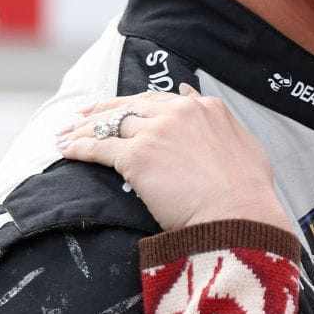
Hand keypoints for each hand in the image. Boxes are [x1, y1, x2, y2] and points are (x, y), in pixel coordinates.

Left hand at [57, 87, 285, 231]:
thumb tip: (204, 103)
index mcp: (205, 108)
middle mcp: (179, 112)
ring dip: (84, 130)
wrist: (239, 213)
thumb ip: (223, 123)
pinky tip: (66, 150)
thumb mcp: (245, 145)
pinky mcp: (136, 156)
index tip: (121, 108)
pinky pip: (98, 147)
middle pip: (130, 106)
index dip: (135, 104)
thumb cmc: (248, 192)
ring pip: (110, 124)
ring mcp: (156, 132)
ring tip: (65, 135)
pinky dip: (78, 148)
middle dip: (103, 110)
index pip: (160, 100)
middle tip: (83, 115)